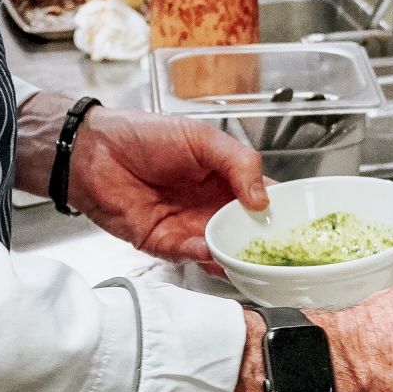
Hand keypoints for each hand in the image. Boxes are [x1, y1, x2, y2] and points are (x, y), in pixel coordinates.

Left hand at [68, 106, 266, 267]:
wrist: (94, 151)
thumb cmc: (143, 135)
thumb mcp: (201, 137)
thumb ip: (238, 161)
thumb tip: (262, 197)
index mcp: (225, 178)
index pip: (261, 198)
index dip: (280, 210)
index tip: (298, 220)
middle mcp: (209, 206)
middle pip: (246, 231)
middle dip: (262, 241)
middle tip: (278, 247)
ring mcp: (188, 226)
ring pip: (221, 250)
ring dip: (235, 254)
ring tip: (248, 255)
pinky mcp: (163, 243)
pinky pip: (189, 255)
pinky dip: (203, 255)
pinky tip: (210, 248)